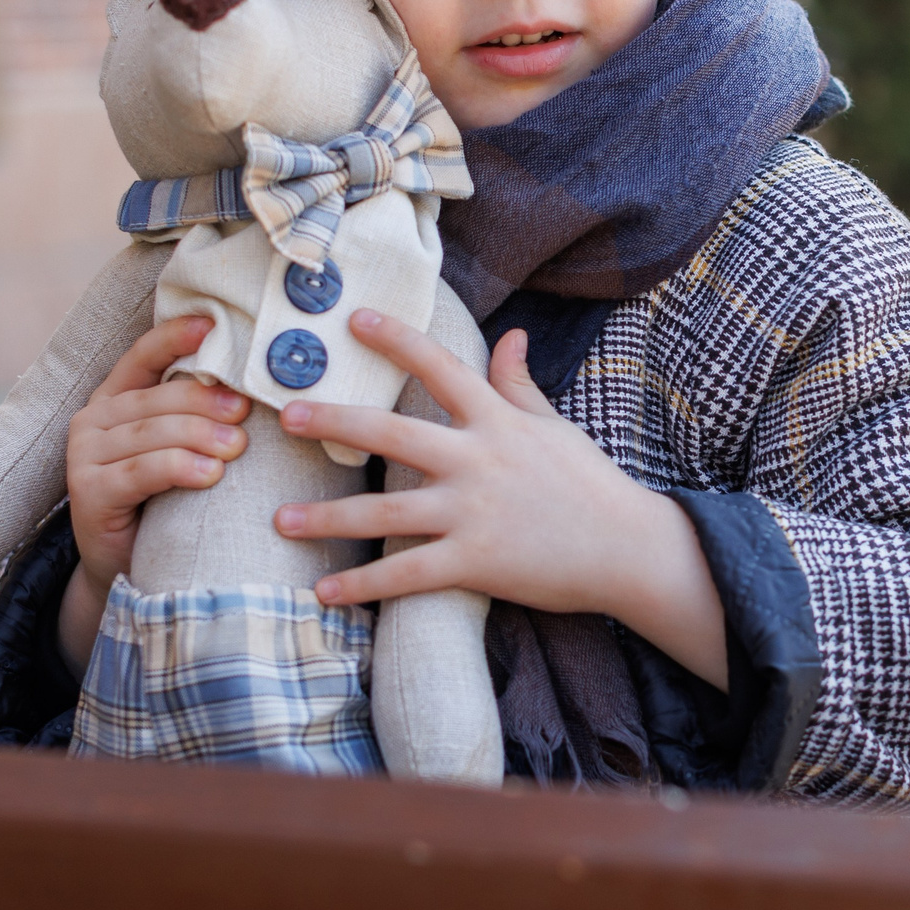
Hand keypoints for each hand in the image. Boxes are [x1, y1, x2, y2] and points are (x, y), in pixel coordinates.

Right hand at [62, 315, 250, 663]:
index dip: (175, 337)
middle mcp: (92, 420)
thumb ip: (198, 416)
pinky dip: (178, 469)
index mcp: (115, 398)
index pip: (143, 355)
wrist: (126, 567)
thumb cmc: (163, 502)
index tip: (213, 324)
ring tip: (237, 446)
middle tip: (246, 410)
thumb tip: (254, 389)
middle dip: (204, 400)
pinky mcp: (87, 492)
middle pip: (155, 398)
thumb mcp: (179, 450)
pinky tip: (209, 474)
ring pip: (151, 433)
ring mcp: (83, 456)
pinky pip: (140, 472)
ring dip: (199, 435)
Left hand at [273, 309, 727, 689]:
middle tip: (287, 415)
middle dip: (334, 423)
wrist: (628, 549)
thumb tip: (512, 335)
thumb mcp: (554, 427)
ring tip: (280, 519)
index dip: (397, 340)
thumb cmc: (590, 485)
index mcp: (496, 421)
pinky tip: (324, 590)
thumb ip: (520, 385)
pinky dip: (362, 584)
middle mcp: (477, 461)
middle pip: (391, 434)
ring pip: (384, 512)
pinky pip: (406, 574)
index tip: (355, 320)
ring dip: (327, 517)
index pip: (440, 367)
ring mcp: (472, 513)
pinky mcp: (474, 562)